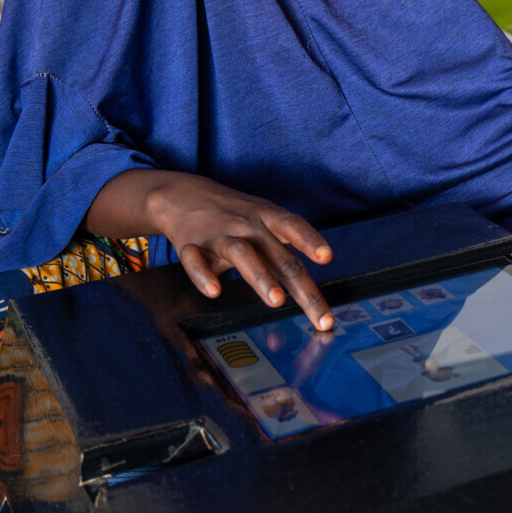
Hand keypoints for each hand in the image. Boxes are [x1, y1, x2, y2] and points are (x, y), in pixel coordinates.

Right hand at [87, 169, 333, 329]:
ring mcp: (219, 235)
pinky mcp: (191, 246)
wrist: (184, 195)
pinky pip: (196, 261)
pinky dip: (204, 275)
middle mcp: (247, 225)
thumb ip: (284, 257)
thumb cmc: (237, 217)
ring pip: (242, 254)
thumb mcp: (265, 222)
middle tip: (320, 317)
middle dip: (302, 288)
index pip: (294, 226)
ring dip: (261, 277)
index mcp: (268, 218)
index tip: (327, 257)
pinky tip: (214, 291)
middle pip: (278, 255)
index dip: (310, 240)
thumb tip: (309, 300)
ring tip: (277, 301)